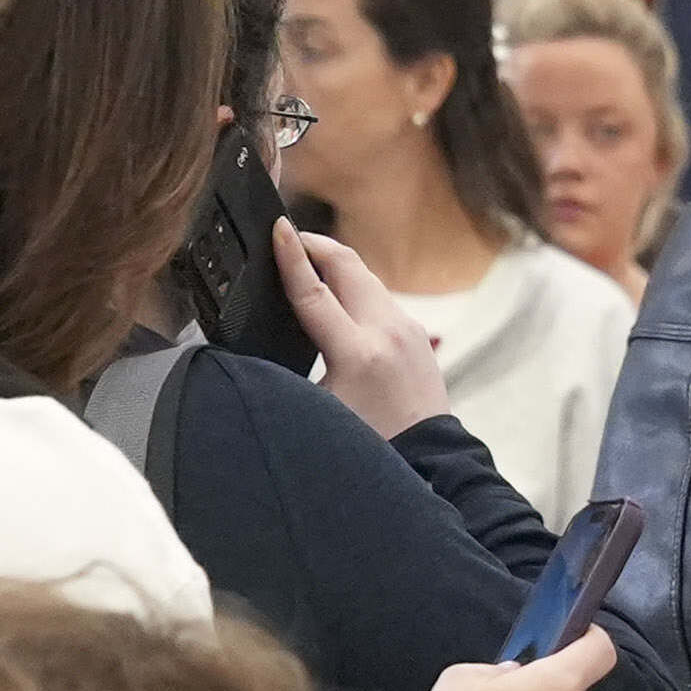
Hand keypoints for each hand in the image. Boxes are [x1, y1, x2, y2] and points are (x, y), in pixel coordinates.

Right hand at [278, 227, 451, 439]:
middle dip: (315, 246)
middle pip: (347, 265)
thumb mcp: (318, 412)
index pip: (314, 291)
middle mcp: (388, 332)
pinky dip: (356, 287)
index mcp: (358, 353)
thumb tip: (260, 350)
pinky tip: (340, 297)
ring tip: (308, 264)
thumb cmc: (372, 446)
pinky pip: (381, 297)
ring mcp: (409, 330)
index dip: (291, 256)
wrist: (430, 461)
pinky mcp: (418, 335)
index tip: (277, 228)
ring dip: (336, 265)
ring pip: (366, 277)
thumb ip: (290, 375)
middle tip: (288, 240)